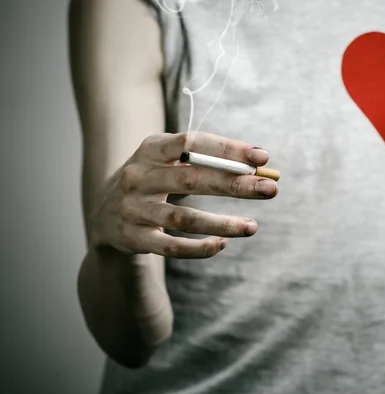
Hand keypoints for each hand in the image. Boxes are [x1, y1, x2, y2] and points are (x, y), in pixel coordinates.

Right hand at [90, 131, 278, 258]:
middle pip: (191, 179)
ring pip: (183, 219)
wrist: (104, 216)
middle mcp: (138, 176)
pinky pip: (171, 247)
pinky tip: (223, 244)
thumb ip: (208, 161)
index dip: (227, 148)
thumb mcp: (169, 162)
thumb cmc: (153, 181)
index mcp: (151, 149)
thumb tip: (260, 164)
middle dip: (234, 184)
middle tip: (270, 189)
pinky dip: (199, 248)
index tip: (262, 157)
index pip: (192, 143)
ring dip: (222, 223)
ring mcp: (133, 209)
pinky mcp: (134, 238)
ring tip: (253, 226)